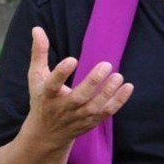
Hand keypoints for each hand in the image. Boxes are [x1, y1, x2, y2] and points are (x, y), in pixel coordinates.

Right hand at [23, 26, 133, 147]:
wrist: (46, 134)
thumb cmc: (42, 99)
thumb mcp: (36, 77)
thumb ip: (39, 53)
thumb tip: (37, 28)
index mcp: (47, 95)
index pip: (52, 85)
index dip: (61, 73)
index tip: (72, 59)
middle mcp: (62, 108)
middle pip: (78, 98)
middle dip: (92, 83)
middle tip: (106, 64)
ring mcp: (77, 118)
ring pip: (94, 107)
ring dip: (108, 93)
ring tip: (118, 75)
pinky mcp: (89, 123)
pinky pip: (105, 113)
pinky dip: (118, 102)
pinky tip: (127, 87)